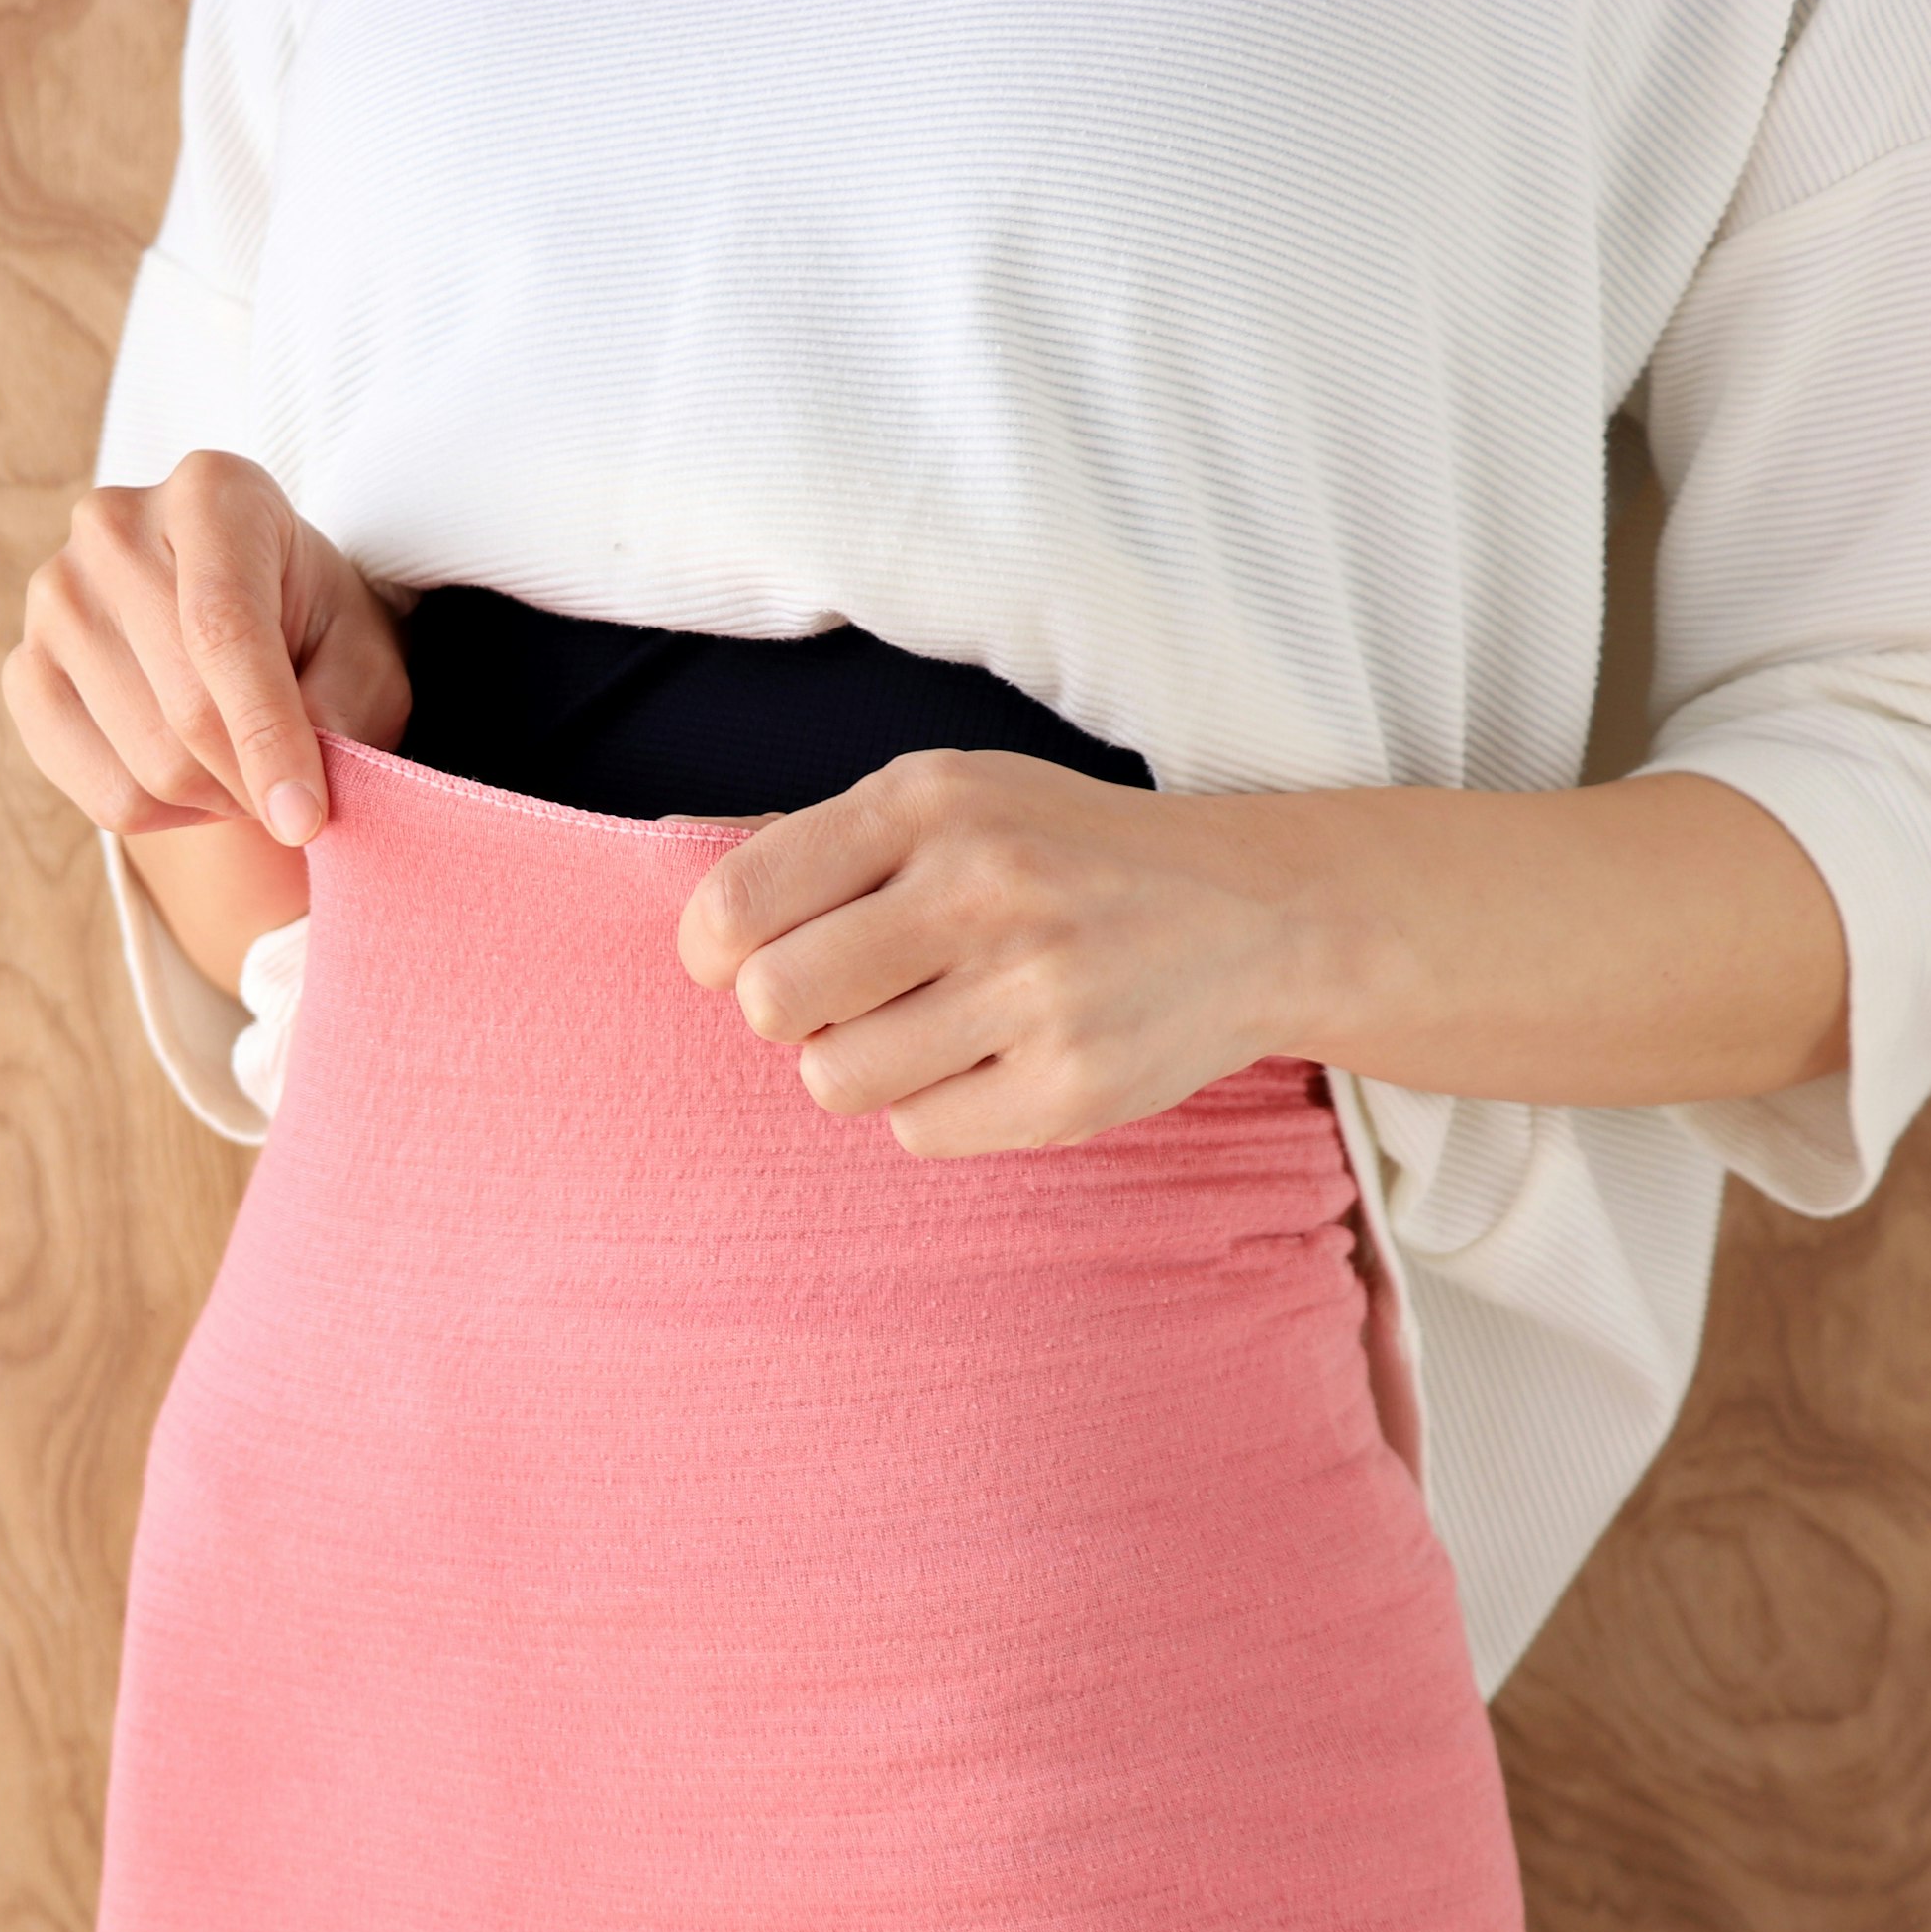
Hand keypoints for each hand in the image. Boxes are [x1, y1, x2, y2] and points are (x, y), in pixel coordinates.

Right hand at [1, 449, 409, 849]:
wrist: (247, 621)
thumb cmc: (315, 630)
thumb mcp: (364, 656)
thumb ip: (343, 710)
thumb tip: (290, 797)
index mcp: (212, 494)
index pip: (223, 627)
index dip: (267, 734)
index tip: (305, 819)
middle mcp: (112, 528)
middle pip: (184, 708)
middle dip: (252, 777)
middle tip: (291, 787)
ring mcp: (53, 599)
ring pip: (143, 764)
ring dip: (212, 798)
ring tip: (240, 764)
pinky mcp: (24, 669)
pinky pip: (98, 790)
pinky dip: (160, 812)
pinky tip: (189, 773)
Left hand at [669, 749, 1331, 1157]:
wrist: (1257, 913)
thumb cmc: (1067, 855)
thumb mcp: (956, 797)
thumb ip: (822, 835)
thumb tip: (674, 837)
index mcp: (932, 802)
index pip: (738, 899)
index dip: (715, 950)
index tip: (745, 958)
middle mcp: (982, 887)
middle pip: (774, 1004)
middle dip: (795, 1011)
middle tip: (856, 994)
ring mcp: (1034, 993)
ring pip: (836, 1080)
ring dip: (864, 1064)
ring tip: (932, 1024)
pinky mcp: (1070, 1087)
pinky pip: (915, 1134)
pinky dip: (933, 1109)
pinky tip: (990, 1059)